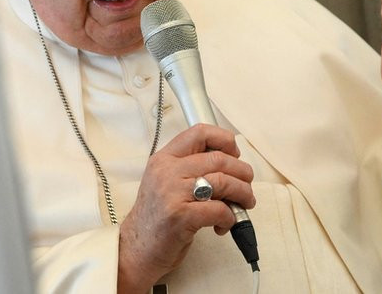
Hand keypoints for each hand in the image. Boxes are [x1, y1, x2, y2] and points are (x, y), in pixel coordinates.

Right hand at [116, 124, 254, 292]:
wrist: (136, 248)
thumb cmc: (156, 217)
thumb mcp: (165, 182)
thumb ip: (189, 168)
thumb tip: (230, 163)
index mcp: (164, 159)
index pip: (199, 132)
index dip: (225, 140)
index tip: (234, 155)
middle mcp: (166, 171)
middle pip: (219, 159)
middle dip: (242, 173)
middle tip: (246, 187)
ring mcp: (172, 193)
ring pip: (223, 182)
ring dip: (242, 194)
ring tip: (243, 205)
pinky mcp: (180, 217)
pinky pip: (219, 210)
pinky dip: (230, 217)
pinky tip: (224, 224)